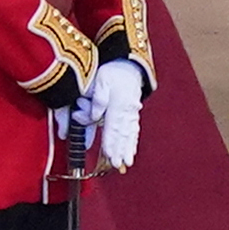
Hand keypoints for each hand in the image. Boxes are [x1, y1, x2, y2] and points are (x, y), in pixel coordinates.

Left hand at [88, 53, 145, 172]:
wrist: (129, 64)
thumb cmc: (112, 71)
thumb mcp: (100, 80)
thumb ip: (98, 99)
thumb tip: (95, 115)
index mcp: (118, 103)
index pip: (113, 126)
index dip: (111, 142)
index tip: (109, 155)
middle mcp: (127, 110)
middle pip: (122, 134)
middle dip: (120, 150)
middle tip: (118, 165)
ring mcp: (132, 112)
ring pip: (129, 134)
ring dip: (128, 149)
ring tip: (126, 162)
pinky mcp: (133, 112)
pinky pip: (134, 129)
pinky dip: (133, 142)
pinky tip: (132, 151)